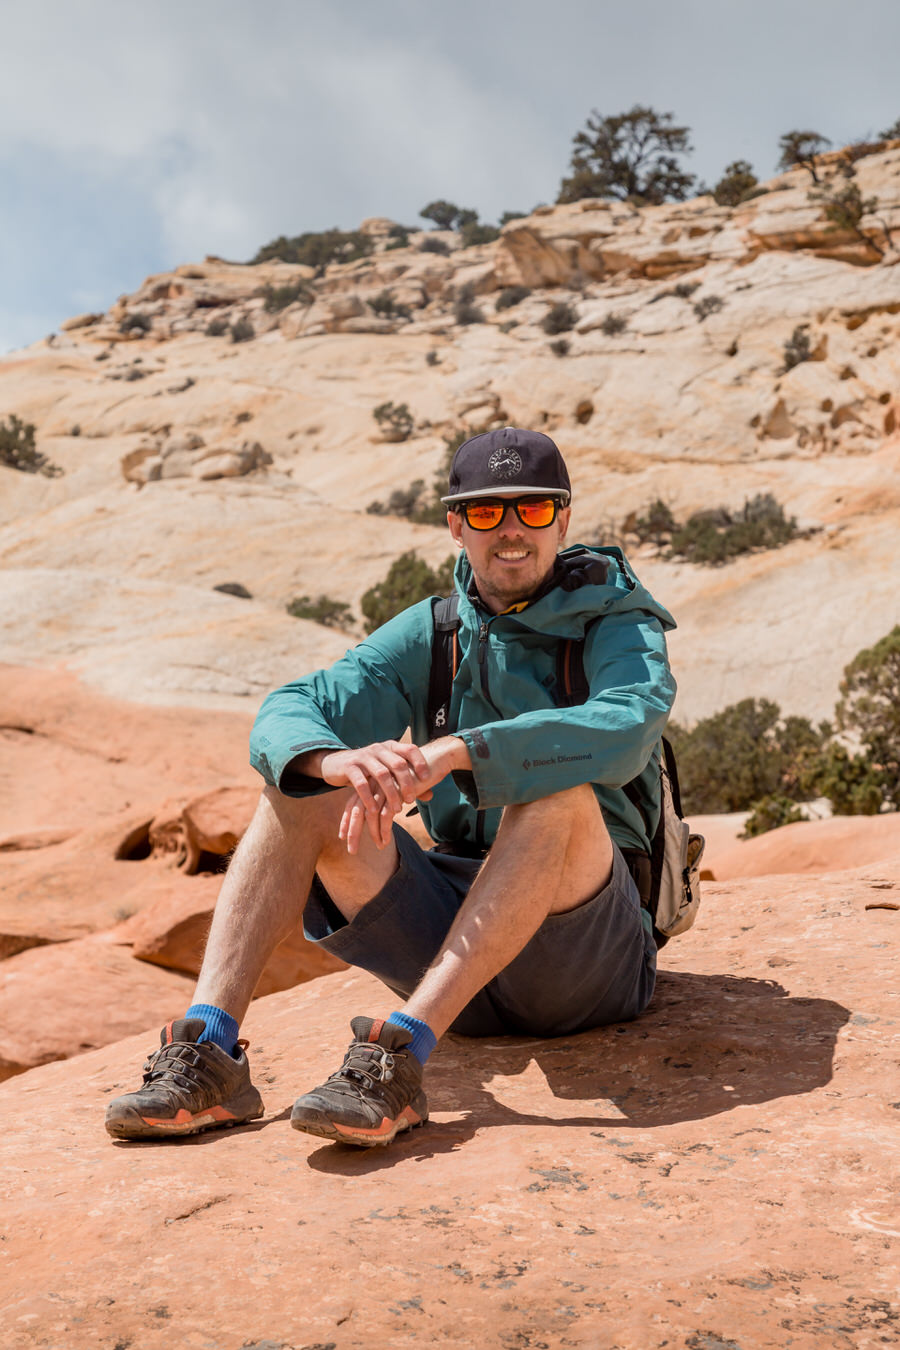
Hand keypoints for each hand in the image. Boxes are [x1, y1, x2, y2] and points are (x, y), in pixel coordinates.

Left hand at [319, 738, 469, 853]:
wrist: (433, 759)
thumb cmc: (417, 774)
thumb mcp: (400, 788)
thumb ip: (394, 798)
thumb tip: (391, 812)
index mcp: (372, 782)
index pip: (353, 803)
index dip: (347, 820)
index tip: (343, 836)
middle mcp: (374, 784)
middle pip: (357, 810)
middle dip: (353, 831)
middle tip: (351, 850)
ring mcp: (384, 788)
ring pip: (370, 815)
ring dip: (371, 835)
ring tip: (376, 848)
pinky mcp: (396, 792)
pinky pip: (386, 816)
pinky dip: (384, 831)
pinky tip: (385, 842)